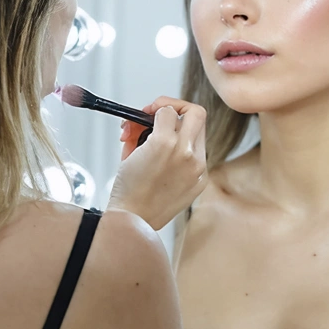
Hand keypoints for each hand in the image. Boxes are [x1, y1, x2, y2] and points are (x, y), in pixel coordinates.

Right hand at [106, 96, 207, 231]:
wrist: (134, 219)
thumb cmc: (127, 189)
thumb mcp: (130, 151)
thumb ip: (143, 130)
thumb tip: (151, 119)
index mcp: (165, 143)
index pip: (167, 110)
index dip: (154, 109)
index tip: (147, 114)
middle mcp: (186, 154)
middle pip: (195, 113)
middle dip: (177, 109)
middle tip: (163, 115)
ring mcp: (197, 168)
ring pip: (199, 133)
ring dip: (181, 131)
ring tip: (162, 141)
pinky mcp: (201, 181)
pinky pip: (199, 155)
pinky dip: (185, 152)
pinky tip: (168, 161)